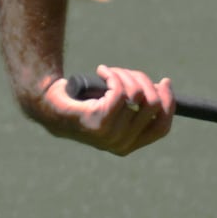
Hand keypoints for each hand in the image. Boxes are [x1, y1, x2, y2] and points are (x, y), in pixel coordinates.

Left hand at [27, 62, 173, 156]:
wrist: (48, 105)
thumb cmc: (83, 106)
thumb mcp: (114, 110)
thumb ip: (136, 108)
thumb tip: (161, 90)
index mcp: (129, 146)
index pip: (162, 127)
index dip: (168, 103)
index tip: (164, 82)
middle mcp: (121, 144)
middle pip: (153, 105)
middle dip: (144, 81)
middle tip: (127, 73)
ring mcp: (110, 134)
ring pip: (136, 94)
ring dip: (125, 75)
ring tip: (110, 72)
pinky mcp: (98, 120)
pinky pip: (120, 91)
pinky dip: (113, 75)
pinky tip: (102, 71)